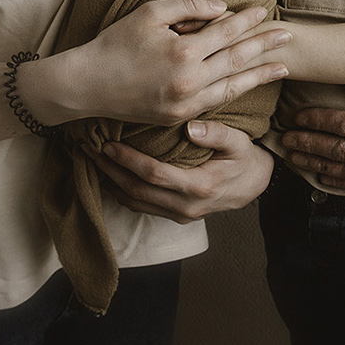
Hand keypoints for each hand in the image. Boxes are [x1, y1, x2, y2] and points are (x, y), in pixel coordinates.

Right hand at [46, 0, 288, 127]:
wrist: (87, 86)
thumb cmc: (115, 43)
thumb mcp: (149, 13)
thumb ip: (188, 5)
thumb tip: (222, 7)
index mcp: (183, 51)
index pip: (226, 32)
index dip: (247, 21)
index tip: (265, 11)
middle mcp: (189, 81)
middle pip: (237, 60)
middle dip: (265, 47)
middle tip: (290, 36)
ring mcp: (186, 104)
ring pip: (233, 87)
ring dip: (260, 75)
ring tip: (283, 67)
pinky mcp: (179, 118)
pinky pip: (215, 102)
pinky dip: (235, 92)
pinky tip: (248, 85)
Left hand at [85, 121, 274, 222]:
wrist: (254, 186)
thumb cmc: (244, 159)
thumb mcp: (238, 142)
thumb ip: (217, 134)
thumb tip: (190, 128)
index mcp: (199, 187)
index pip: (155, 175)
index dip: (129, 161)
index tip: (109, 145)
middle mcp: (186, 206)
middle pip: (138, 192)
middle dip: (111, 172)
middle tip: (90, 151)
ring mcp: (180, 215)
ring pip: (136, 203)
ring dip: (112, 183)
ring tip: (94, 162)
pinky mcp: (176, 216)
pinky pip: (143, 207)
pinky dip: (123, 193)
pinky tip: (111, 176)